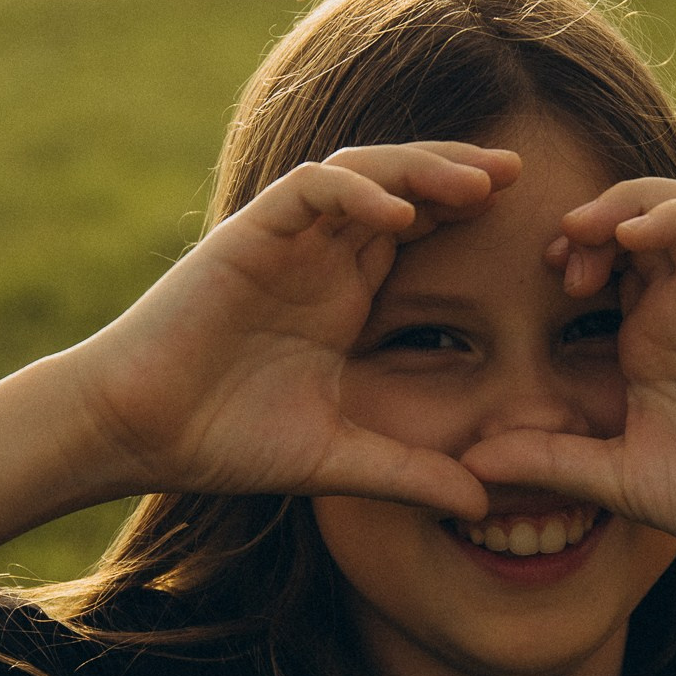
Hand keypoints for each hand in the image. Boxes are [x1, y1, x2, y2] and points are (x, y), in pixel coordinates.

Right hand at [65, 142, 518, 516]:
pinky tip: (399, 212)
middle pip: (403, 188)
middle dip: (461, 174)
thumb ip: (410, 472)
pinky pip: (310, 191)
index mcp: (345, 294)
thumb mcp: (338, 459)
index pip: (420, 233)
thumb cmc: (225, 440)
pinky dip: (356, 194)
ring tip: (478, 181)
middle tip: (524, 173)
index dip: (471, 221)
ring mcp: (285, 240)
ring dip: (420, 170)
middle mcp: (319, 255)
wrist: (139, 432)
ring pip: (364, 174)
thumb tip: (485, 504)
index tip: (535, 231)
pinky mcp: (248, 234)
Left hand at [458, 177, 675, 574]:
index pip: (601, 258)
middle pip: (632, 216)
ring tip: (589, 236)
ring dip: (625, 203)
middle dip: (587, 219)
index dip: (562, 252)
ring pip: (674, 201)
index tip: (531, 283)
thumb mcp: (612, 477)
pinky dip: (674, 214)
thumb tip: (469, 466)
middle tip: (559, 259)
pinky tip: (634, 238)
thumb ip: (547, 461)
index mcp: (645, 336)